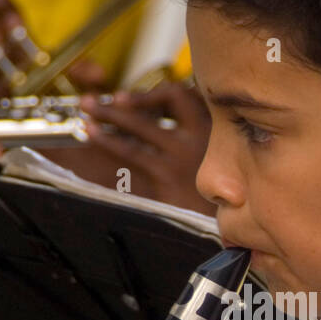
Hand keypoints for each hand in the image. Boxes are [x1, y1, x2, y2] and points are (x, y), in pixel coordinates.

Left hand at [76, 82, 214, 211]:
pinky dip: (108, 139)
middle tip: (98, 100)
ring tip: (87, 107)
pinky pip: (132, 151)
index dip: (152, 95)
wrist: (232, 225)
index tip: (128, 99)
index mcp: (215, 127)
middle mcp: (203, 135)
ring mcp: (185, 153)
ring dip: (110, 113)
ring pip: (140, 124)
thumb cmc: (223, 198)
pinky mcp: (169, 174)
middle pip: (161, 102)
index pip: (182, 96)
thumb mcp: (217, 163)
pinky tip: (92, 133)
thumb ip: (195, 142)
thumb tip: (156, 128)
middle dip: (127, 99)